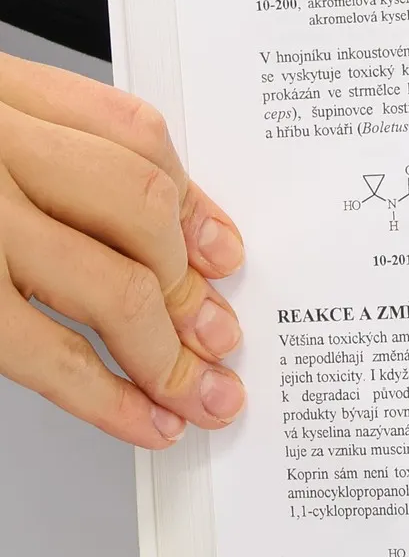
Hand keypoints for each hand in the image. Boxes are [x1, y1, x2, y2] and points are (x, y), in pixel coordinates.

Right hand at [0, 53, 245, 446]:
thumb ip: (46, 146)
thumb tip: (171, 230)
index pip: (134, 137)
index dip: (192, 204)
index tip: (221, 254)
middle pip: (139, 211)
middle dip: (191, 288)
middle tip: (221, 340)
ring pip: (109, 283)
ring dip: (168, 352)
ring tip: (196, 393)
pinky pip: (38, 351)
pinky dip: (105, 395)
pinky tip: (141, 419)